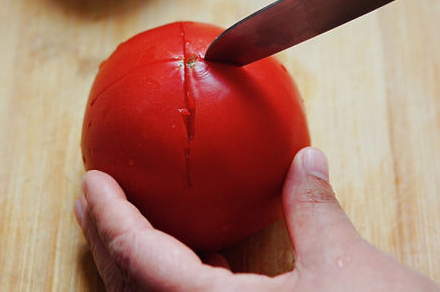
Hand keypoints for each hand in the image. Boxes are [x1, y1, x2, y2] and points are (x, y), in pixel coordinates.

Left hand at [73, 147, 439, 290]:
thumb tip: (305, 160)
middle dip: (106, 238)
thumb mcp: (349, 268)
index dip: (110, 216)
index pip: (139, 258)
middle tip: (90, 197)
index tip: (92, 179)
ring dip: (134, 260)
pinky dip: (174, 281)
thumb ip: (314, 209)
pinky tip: (194, 260)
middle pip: (130, 286)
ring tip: (126, 222)